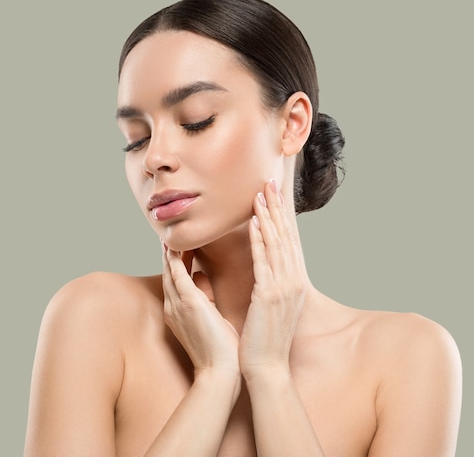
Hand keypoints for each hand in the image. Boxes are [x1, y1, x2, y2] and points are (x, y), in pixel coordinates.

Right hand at [162, 247, 239, 375]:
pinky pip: (177, 271)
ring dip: (169, 251)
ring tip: (169, 234)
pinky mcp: (188, 301)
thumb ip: (205, 299)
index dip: (175, 263)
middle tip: (168, 235)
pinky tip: (175, 243)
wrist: (221, 372)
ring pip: (169, 269)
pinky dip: (176, 256)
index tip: (178, 247)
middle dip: (168, 254)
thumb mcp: (212, 319)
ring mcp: (177, 304)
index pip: (175, 282)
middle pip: (167, 273)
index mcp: (178, 314)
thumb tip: (204, 278)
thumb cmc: (222, 351)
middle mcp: (173, 307)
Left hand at [240, 179, 307, 377]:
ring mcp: (283, 287)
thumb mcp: (272, 305)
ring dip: (268, 216)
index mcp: (294, 281)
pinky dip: (260, 240)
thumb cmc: (265, 338)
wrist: (268, 367)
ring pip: (276, 244)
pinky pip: (264, 261)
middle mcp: (293, 280)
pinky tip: (254, 222)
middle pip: (286, 236)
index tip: (275, 194)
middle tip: (270, 181)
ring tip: (261, 193)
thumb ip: (271, 283)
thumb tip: (265, 268)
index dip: (282, 216)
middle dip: (277, 207)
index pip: (288, 241)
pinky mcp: (269, 295)